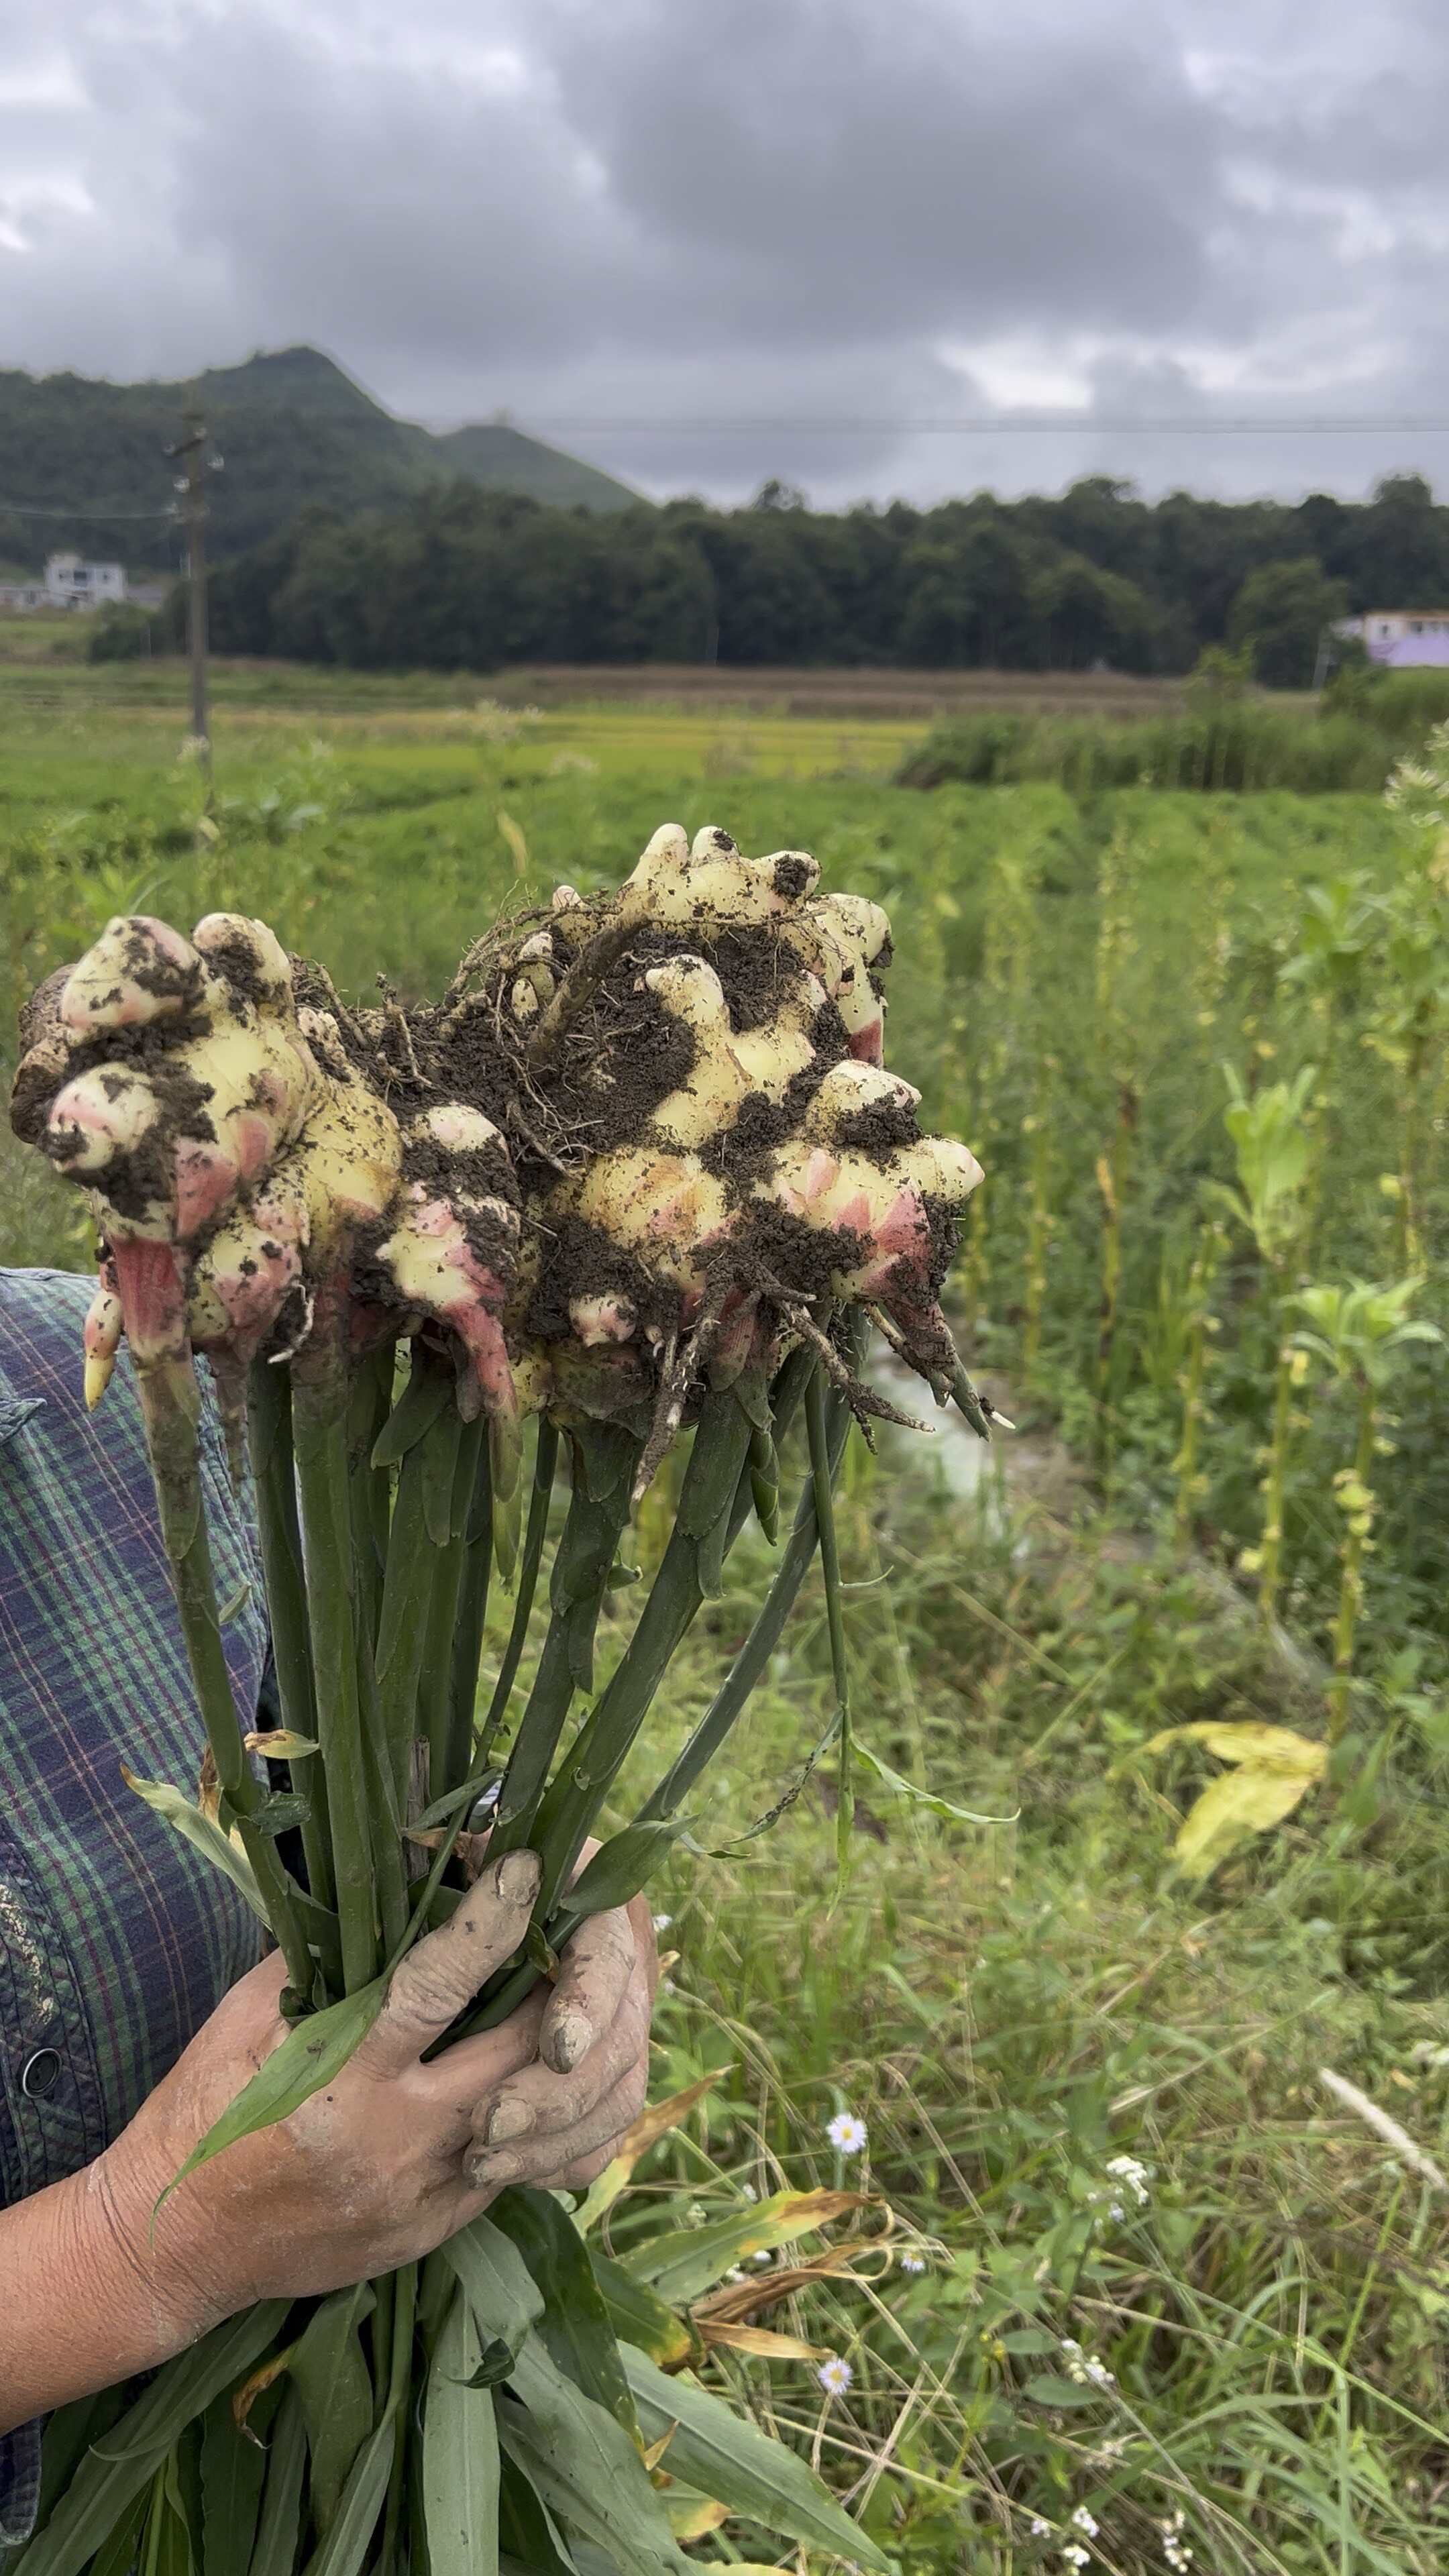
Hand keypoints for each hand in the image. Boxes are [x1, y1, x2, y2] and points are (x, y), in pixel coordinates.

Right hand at [97, 1850, 656, 2336]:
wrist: (177, 2245)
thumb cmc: (204, 2110)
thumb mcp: (247, 2018)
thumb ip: (325, 1958)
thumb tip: (389, 1890)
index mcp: (341, 2076)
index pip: (438, 1985)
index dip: (490, 1922)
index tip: (528, 1868)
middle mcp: (394, 2137)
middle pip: (514, 2055)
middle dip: (557, 1990)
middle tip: (579, 1932)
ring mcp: (421, 2193)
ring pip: (531, 2119)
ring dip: (559, 2058)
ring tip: (577, 2000)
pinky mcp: (432, 2230)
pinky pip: (509, 2170)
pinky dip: (531, 2119)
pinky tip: (541, 2075)